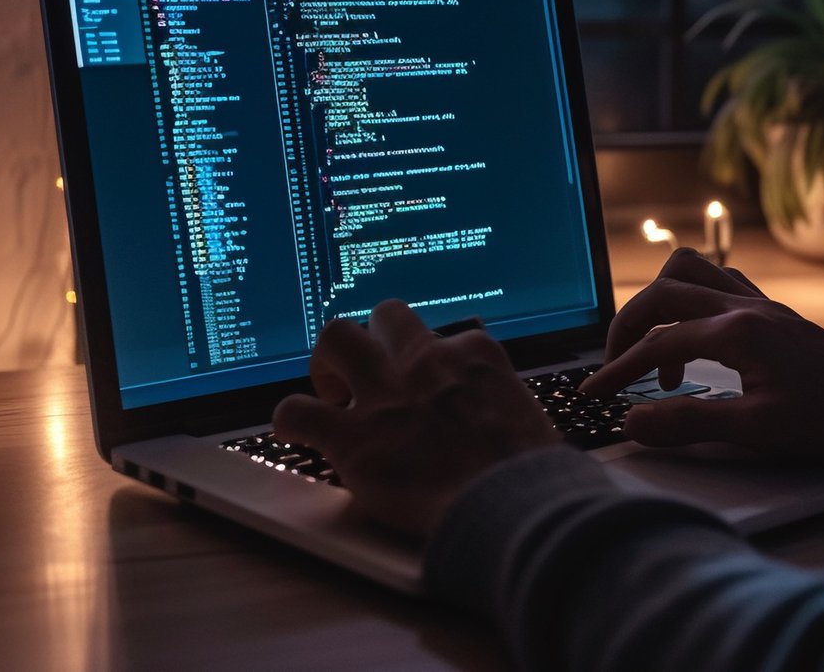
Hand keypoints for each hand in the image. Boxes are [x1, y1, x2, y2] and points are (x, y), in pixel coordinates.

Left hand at [272, 300, 559, 536]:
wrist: (511, 507)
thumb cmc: (531, 476)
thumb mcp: (529, 419)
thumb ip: (501, 406)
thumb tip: (501, 424)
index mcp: (475, 356)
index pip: (445, 338)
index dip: (432, 364)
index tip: (429, 388)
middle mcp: (426, 362)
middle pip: (387, 316)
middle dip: (375, 340)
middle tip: (371, 379)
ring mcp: (385, 395)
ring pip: (336, 336)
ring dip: (329, 362)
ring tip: (332, 393)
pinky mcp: (352, 438)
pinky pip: (298, 410)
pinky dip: (291, 419)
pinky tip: (295, 434)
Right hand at [578, 248, 823, 460]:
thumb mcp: (758, 431)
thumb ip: (690, 423)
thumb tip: (633, 421)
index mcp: (738, 331)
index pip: (658, 344)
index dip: (619, 370)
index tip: (594, 394)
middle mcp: (744, 306)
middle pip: (662, 293)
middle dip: (627, 327)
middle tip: (615, 367)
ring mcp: (760, 304)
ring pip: (690, 272)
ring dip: (659, 303)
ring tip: (655, 351)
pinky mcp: (772, 312)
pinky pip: (719, 281)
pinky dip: (691, 300)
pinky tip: (695, 339)